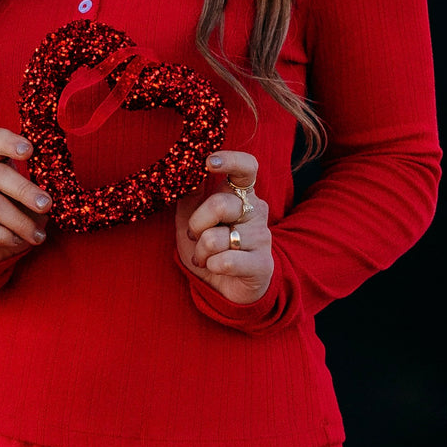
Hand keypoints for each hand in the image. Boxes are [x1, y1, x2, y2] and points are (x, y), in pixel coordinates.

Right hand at [0, 128, 52, 271]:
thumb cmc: (7, 221)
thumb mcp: (26, 205)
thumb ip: (36, 196)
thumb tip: (52, 196)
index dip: (10, 142)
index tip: (30, 151)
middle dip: (25, 190)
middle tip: (46, 205)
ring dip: (20, 222)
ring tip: (37, 235)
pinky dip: (3, 236)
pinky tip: (15, 241)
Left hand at [175, 151, 273, 304]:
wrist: (226, 287)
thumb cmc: (210, 247)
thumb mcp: (192, 217)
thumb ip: (190, 192)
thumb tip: (183, 167)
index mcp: (241, 194)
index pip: (247, 167)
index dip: (231, 160)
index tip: (209, 162)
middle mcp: (256, 211)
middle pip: (220, 204)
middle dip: (196, 224)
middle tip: (194, 237)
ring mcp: (262, 237)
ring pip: (216, 238)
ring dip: (201, 252)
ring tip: (206, 257)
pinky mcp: (263, 264)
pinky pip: (225, 261)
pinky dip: (211, 266)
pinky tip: (216, 268)